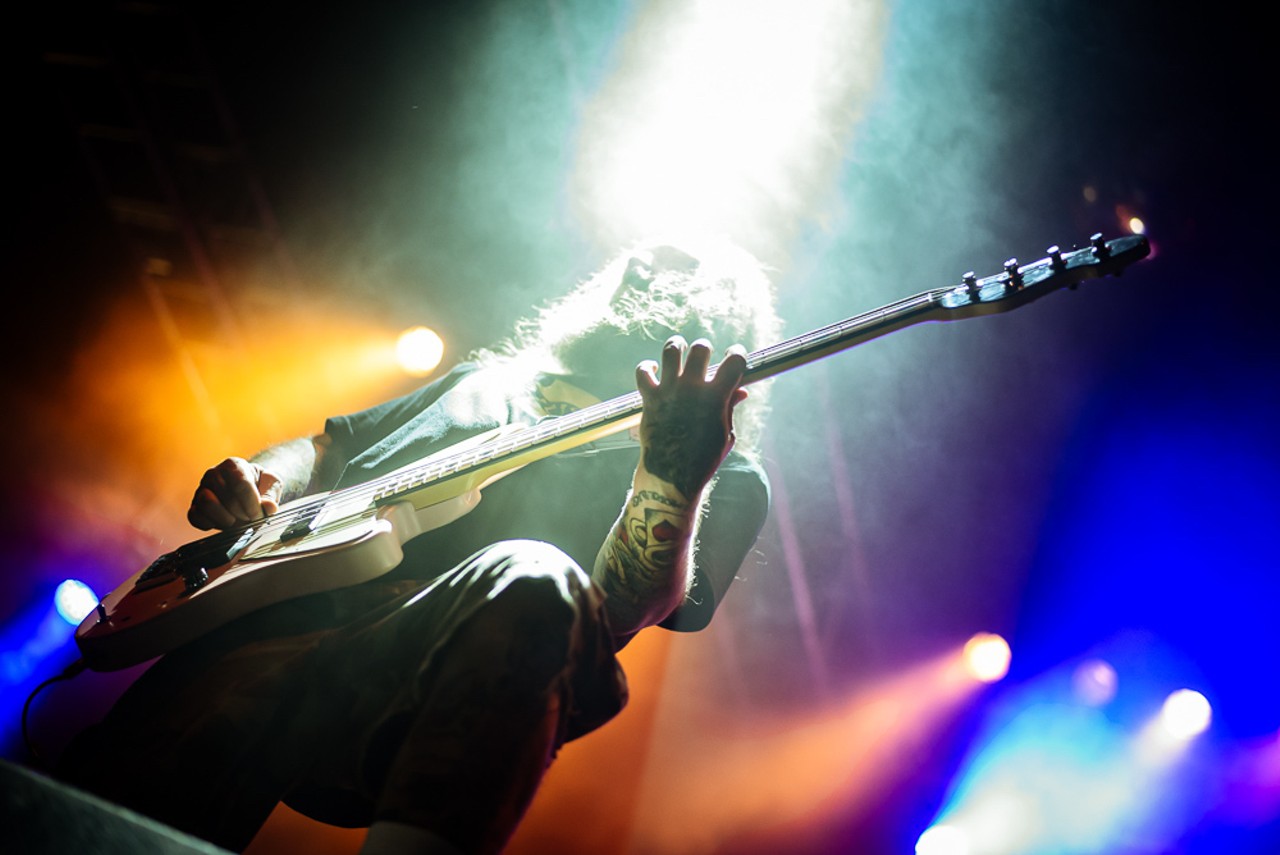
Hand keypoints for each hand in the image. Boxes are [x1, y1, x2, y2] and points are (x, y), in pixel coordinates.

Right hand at [187, 457, 283, 529]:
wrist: (247, 489)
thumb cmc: (259, 484)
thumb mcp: (272, 484)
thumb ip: (271, 495)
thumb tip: (269, 507)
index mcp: (233, 465)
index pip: (240, 483)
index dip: (251, 503)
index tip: (259, 515)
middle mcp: (214, 474)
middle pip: (226, 497)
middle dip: (242, 514)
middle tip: (251, 520)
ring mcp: (201, 490)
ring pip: (207, 504)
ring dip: (225, 519)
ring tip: (237, 522)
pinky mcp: (194, 505)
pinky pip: (195, 517)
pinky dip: (209, 524)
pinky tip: (224, 524)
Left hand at [635, 336, 748, 499]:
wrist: (672, 476)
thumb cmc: (703, 458)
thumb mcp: (725, 434)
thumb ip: (729, 407)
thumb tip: (740, 391)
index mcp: (717, 397)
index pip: (734, 362)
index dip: (738, 354)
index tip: (736, 355)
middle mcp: (692, 389)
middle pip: (700, 349)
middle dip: (704, 348)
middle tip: (704, 355)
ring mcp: (670, 391)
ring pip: (671, 351)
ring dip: (676, 346)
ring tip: (678, 348)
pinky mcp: (650, 398)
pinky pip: (643, 372)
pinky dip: (647, 367)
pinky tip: (653, 368)